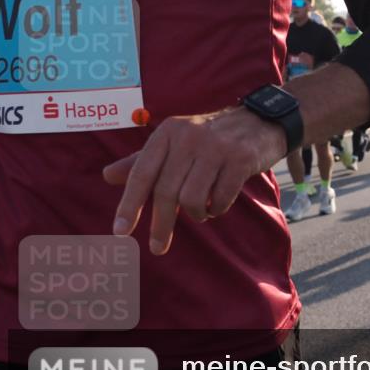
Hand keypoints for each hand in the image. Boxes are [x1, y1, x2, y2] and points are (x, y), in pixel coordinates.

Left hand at [103, 108, 285, 254]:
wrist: (261, 122)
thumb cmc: (212, 138)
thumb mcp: (176, 142)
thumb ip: (144, 160)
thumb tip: (107, 176)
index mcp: (168, 132)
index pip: (142, 173)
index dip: (129, 205)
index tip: (120, 232)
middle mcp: (189, 137)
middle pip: (166, 192)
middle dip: (161, 225)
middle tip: (158, 248)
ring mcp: (216, 147)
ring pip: (192, 198)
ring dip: (196, 214)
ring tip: (202, 210)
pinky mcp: (240, 159)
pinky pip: (220, 198)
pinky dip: (216, 209)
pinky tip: (218, 202)